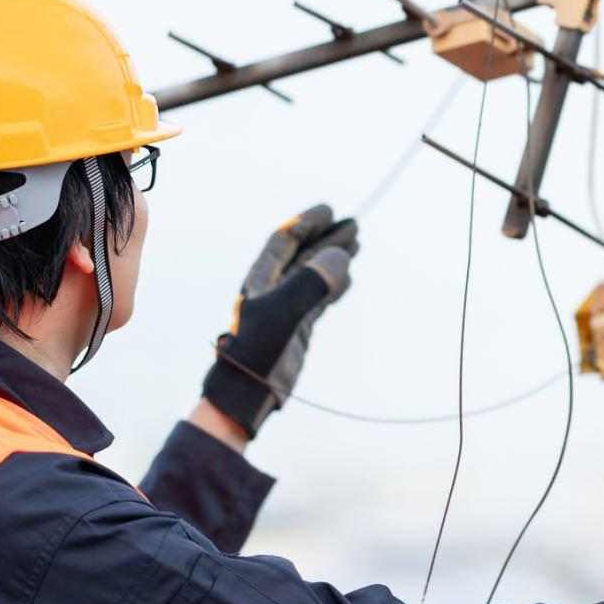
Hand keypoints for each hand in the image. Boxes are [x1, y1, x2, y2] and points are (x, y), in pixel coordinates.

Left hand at [201, 204, 358, 438]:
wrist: (247, 393)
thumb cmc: (257, 352)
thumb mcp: (283, 312)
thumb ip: (310, 282)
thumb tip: (340, 256)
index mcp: (260, 280)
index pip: (284, 242)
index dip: (306, 223)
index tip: (329, 210)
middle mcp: (272, 290)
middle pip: (303, 255)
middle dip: (326, 238)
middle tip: (354, 223)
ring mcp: (285, 309)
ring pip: (314, 275)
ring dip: (333, 258)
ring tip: (356, 244)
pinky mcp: (297, 327)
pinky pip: (319, 298)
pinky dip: (336, 285)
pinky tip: (348, 278)